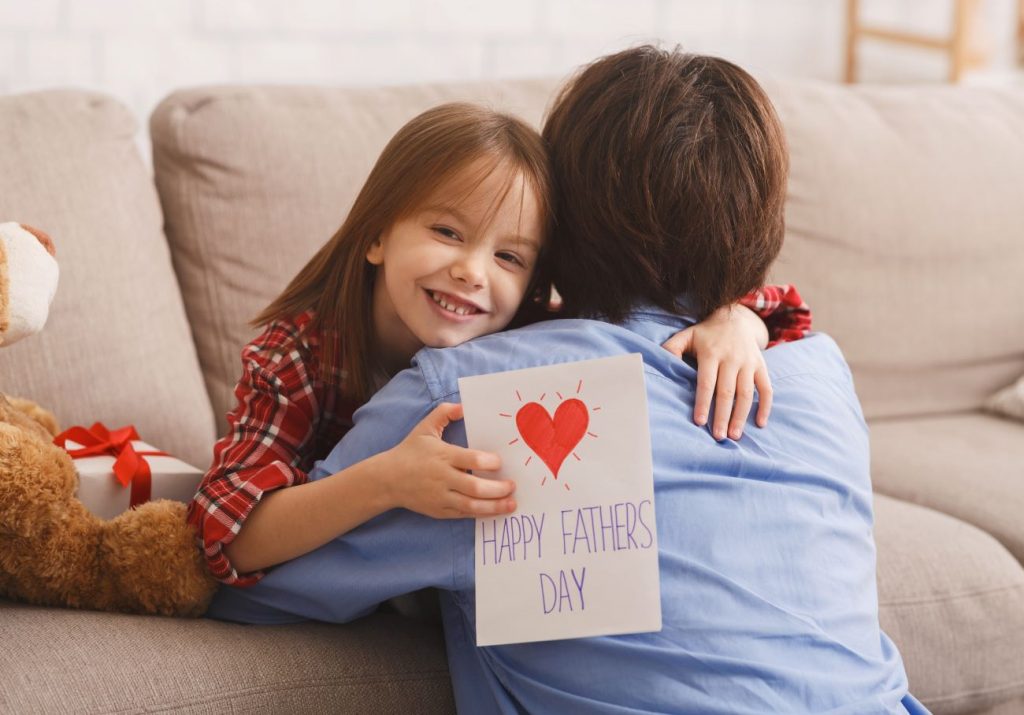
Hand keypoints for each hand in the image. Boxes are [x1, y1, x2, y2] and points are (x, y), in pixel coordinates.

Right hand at [381, 402, 515, 517]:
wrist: (388, 480)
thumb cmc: (410, 451)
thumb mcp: (424, 428)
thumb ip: (443, 413)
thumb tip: (463, 406)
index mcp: (442, 456)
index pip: (471, 460)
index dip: (489, 462)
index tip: (500, 462)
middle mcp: (443, 478)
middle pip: (475, 487)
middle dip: (498, 488)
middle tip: (512, 485)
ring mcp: (441, 497)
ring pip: (472, 505)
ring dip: (494, 506)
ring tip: (511, 503)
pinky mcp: (439, 511)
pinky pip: (463, 514)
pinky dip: (480, 514)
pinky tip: (494, 510)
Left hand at [662, 304, 772, 440]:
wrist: (736, 319)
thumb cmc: (706, 334)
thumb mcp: (687, 335)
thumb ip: (672, 348)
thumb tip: (661, 363)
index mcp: (711, 353)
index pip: (707, 382)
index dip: (703, 402)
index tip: (699, 422)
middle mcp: (732, 358)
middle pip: (727, 391)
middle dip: (722, 415)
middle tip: (718, 436)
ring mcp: (748, 363)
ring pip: (746, 393)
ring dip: (741, 416)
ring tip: (734, 435)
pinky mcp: (761, 366)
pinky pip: (766, 388)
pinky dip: (765, 407)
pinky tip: (759, 424)